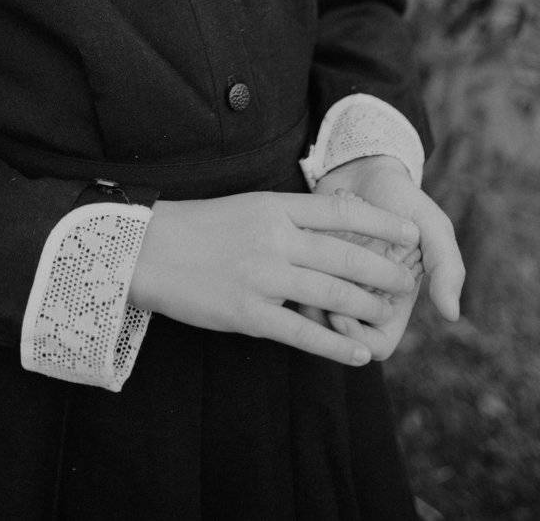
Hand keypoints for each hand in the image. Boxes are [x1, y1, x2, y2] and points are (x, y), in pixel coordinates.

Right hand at [128, 190, 420, 367]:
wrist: (149, 250)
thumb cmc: (201, 226)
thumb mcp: (248, 205)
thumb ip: (289, 214)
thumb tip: (338, 215)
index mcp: (274, 207)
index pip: (341, 212)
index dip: (382, 223)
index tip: (411, 232)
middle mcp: (274, 239)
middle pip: (345, 256)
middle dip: (384, 271)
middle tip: (408, 282)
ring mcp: (263, 277)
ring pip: (331, 295)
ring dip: (366, 308)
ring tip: (386, 316)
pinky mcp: (249, 314)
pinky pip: (303, 334)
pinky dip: (336, 346)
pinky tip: (359, 354)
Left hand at [311, 157, 463, 358]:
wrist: (363, 166)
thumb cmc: (402, 198)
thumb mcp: (431, 227)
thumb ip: (446, 267)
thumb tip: (452, 315)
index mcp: (392, 299)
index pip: (377, 345)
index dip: (359, 338)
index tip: (342, 315)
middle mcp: (361, 295)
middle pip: (340, 337)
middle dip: (326, 322)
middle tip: (314, 299)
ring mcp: (333, 279)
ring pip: (314, 313)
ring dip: (305, 299)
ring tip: (300, 276)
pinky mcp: (308, 260)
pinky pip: (295, 281)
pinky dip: (293, 274)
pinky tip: (293, 257)